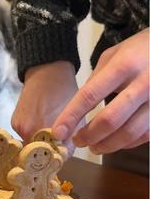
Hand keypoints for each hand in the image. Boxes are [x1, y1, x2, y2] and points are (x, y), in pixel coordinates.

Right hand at [11, 61, 80, 152]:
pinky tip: (40, 124)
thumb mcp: (77, 117)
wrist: (47, 72)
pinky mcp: (14, 123)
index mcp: (46, 130)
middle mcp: (29, 131)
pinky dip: (33, 134)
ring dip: (40, 143)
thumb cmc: (65, 92)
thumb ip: (71, 140)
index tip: (62, 155)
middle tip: (58, 145)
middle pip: (38, 153)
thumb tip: (63, 157)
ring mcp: (19, 127)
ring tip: (50, 132)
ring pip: (31, 145)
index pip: (51, 157)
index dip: (58, 158)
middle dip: (48, 152)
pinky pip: (24, 136)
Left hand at [52, 29, 149, 153]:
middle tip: (77, 141)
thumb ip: (96, 80)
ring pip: (128, 133)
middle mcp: (143, 83)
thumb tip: (78, 111)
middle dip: (88, 136)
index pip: (90, 95)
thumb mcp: (114, 55)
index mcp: (124, 65)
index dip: (71, 116)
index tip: (58, 132)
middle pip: (110, 120)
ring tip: (94, 147)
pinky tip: (115, 141)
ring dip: (106, 145)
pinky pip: (143, 136)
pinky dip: (125, 143)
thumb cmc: (139, 50)